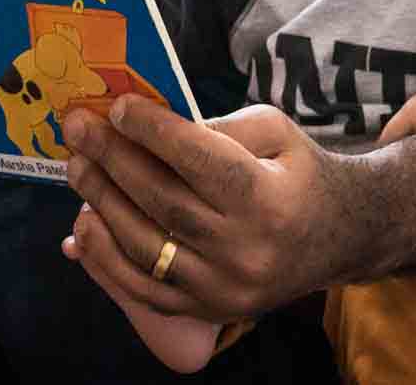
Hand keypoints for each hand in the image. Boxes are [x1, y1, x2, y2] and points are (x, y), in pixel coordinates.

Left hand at [60, 98, 363, 322]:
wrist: (338, 237)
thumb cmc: (298, 172)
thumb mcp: (274, 132)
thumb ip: (217, 126)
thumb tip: (147, 122)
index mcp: (270, 199)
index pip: (200, 161)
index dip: (153, 132)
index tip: (116, 106)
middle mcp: (247, 250)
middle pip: (164, 202)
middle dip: (113, 160)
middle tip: (79, 129)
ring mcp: (226, 288)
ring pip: (146, 249)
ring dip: (102, 205)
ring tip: (77, 168)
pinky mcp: (209, 309)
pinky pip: (146, 290)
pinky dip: (106, 260)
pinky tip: (83, 225)